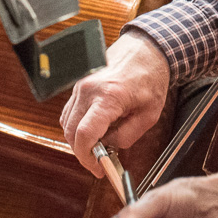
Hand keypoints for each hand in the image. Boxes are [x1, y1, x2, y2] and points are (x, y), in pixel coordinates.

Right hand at [61, 30, 172, 174]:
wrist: (146, 49)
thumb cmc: (151, 77)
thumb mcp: (149, 114)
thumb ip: (128, 136)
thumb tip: (109, 148)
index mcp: (108, 96)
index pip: (84, 134)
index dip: (88, 158)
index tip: (98, 168)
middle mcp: (89, 90)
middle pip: (71, 132)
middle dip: (83, 152)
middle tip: (99, 161)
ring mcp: (81, 85)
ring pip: (67, 123)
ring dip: (78, 139)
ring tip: (99, 144)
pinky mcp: (79, 84)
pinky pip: (70, 111)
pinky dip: (77, 125)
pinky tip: (94, 129)